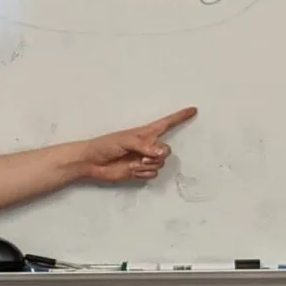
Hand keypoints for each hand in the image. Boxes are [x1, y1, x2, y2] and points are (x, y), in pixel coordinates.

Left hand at [71, 107, 196, 183]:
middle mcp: (148, 146)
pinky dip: (143, 174)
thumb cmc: (106, 145)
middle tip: (144, 155)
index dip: (180, 117)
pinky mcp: (140, 172)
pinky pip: (152, 175)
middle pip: (167, 150)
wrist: (92, 163)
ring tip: (132, 162)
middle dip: (158, 154)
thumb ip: (144, 145)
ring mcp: (145, 159)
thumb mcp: (125, 140)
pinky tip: (131, 170)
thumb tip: (160, 152)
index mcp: (145, 133)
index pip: (167, 123)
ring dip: (147, 165)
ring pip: (160, 164)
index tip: (193, 110)